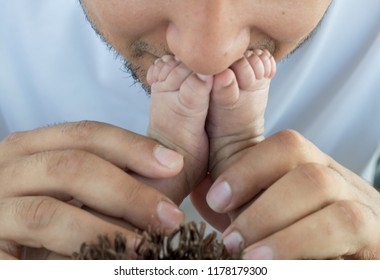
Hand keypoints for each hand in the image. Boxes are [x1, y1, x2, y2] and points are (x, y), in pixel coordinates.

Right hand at [0, 121, 184, 258]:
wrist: (15, 250)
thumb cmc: (53, 221)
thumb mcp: (80, 191)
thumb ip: (113, 178)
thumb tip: (171, 171)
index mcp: (33, 148)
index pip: (86, 133)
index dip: (134, 147)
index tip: (174, 164)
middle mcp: (8, 169)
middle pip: (71, 166)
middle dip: (128, 192)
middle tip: (169, 216)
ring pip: (48, 213)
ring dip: (104, 231)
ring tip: (143, 247)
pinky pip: (26, 256)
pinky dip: (73, 258)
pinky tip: (101, 265)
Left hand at [195, 130, 379, 258]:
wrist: (350, 261)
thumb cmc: (304, 241)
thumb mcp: (268, 216)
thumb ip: (239, 204)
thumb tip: (199, 190)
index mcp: (314, 170)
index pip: (287, 145)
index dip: (246, 168)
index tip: (216, 198)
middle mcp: (342, 183)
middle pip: (308, 172)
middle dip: (261, 206)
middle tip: (231, 240)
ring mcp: (365, 208)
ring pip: (327, 196)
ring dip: (280, 228)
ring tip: (250, 258)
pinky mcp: (377, 238)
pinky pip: (348, 228)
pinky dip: (302, 245)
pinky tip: (278, 267)